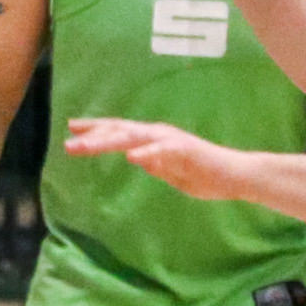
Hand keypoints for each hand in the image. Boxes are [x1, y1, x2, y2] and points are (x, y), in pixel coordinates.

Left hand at [64, 117, 254, 201]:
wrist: (237, 176)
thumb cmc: (206, 175)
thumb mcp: (172, 172)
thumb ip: (155, 165)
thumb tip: (137, 159)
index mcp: (154, 139)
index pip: (120, 131)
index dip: (96, 129)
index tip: (72, 129)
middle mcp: (159, 134)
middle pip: (120, 131)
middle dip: (93, 136)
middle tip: (68, 142)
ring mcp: (171, 141)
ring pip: (133, 137)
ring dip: (107, 140)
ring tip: (85, 145)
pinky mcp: (185, 151)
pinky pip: (162, 151)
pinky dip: (146, 153)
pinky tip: (131, 157)